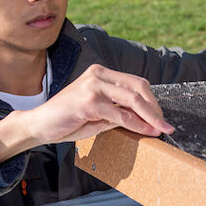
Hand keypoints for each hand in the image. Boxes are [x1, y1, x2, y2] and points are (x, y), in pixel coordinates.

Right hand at [0, 64, 172, 161]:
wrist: (40, 125)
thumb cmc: (69, 120)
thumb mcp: (100, 114)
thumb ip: (120, 112)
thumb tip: (147, 120)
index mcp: (101, 73)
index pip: (136, 83)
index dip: (152, 100)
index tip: (161, 117)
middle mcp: (98, 75)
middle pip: (138, 88)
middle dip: (155, 108)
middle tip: (165, 125)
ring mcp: (93, 86)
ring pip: (132, 99)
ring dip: (150, 116)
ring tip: (160, 129)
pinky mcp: (88, 102)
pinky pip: (120, 114)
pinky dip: (136, 124)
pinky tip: (145, 131)